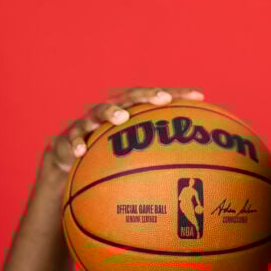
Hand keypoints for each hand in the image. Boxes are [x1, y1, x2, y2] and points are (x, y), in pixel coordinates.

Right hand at [46, 86, 205, 173]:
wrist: (69, 168)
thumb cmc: (111, 162)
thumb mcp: (138, 160)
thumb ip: (164, 161)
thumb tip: (204, 175)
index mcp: (130, 115)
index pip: (156, 100)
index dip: (178, 95)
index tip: (200, 95)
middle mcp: (110, 114)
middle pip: (129, 98)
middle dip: (146, 96)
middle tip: (162, 99)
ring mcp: (87, 125)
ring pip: (97, 113)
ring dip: (110, 112)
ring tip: (121, 118)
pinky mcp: (66, 140)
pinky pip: (70, 141)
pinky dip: (75, 144)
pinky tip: (81, 152)